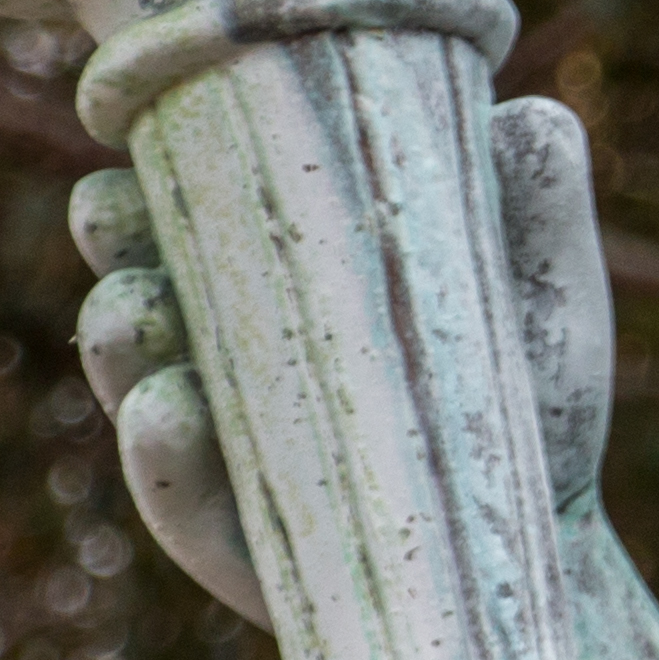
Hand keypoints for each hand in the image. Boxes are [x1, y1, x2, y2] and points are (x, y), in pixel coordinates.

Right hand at [71, 91, 617, 626]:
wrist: (542, 545)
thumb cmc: (529, 397)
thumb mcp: (544, 296)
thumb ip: (538, 208)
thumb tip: (530, 114)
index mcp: (277, 271)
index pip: (190, 201)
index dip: (149, 163)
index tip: (129, 132)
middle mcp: (227, 351)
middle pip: (135, 277)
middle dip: (114, 241)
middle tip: (113, 212)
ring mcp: (219, 446)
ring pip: (137, 380)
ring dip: (122, 341)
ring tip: (137, 314)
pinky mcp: (232, 540)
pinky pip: (182, 497)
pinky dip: (165, 454)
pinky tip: (166, 412)